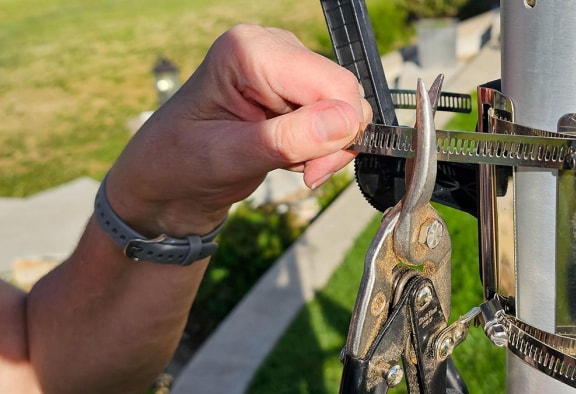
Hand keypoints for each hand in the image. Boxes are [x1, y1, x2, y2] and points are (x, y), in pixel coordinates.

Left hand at [106, 25, 371, 237]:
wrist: (168, 178)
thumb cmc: (181, 163)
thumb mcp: (230, 158)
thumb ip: (288, 140)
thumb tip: (348, 121)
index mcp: (249, 52)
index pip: (332, 82)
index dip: (339, 129)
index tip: (314, 171)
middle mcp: (271, 48)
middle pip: (343, 92)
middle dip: (333, 141)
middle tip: (304, 172)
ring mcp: (286, 68)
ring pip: (344, 107)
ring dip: (326, 146)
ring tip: (287, 163)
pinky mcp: (293, 89)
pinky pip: (334, 116)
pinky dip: (321, 145)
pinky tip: (291, 155)